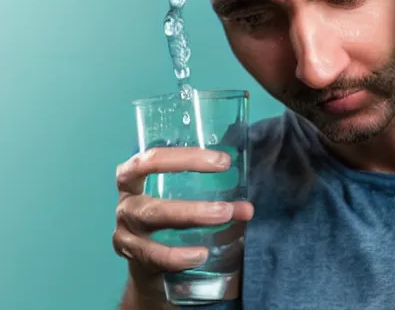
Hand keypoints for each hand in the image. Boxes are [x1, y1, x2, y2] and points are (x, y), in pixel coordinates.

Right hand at [113, 147, 253, 302]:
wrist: (147, 260)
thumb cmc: (169, 215)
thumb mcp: (182, 195)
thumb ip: (211, 194)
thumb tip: (247, 207)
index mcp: (135, 176)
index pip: (152, 160)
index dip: (187, 158)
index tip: (223, 162)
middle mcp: (127, 201)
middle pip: (154, 199)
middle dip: (193, 203)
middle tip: (228, 206)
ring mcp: (125, 230)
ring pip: (154, 221)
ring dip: (191, 219)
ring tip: (222, 220)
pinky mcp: (130, 255)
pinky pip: (154, 255)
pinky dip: (179, 256)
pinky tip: (202, 254)